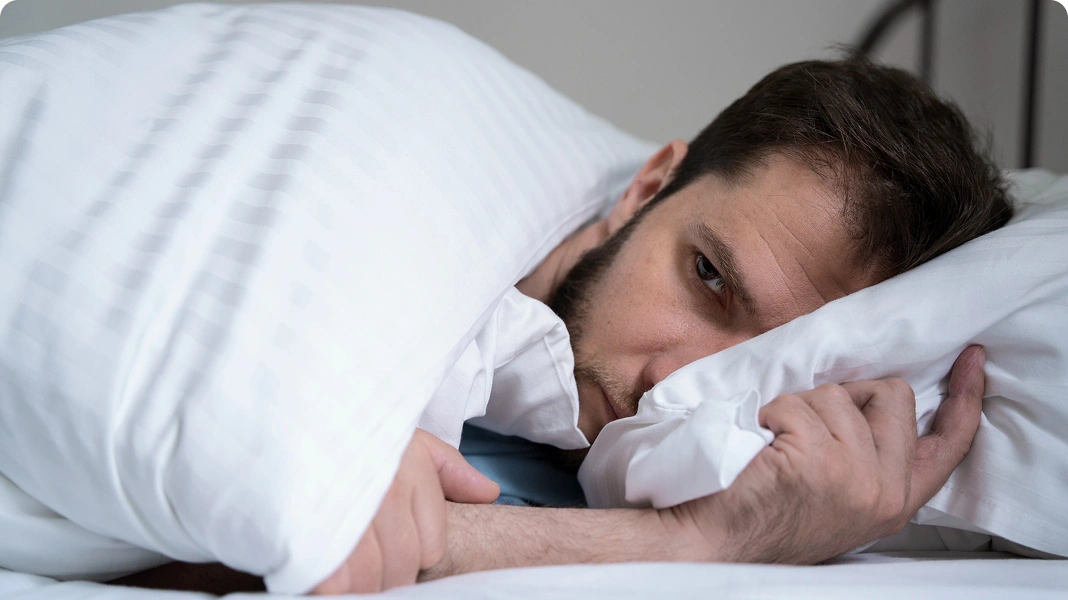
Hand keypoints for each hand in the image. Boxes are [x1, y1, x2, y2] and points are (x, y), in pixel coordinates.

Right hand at [311, 429, 498, 593]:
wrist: (293, 409)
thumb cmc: (352, 427)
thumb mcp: (406, 436)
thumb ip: (449, 469)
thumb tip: (489, 493)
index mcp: (410, 473)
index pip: (431, 549)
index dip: (414, 554)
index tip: (392, 545)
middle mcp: (383, 493)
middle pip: (402, 567)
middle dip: (389, 575)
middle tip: (370, 565)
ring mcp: (346, 512)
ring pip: (367, 580)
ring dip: (359, 582)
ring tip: (346, 570)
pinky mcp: (306, 531)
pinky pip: (331, 582)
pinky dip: (327, 584)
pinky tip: (324, 572)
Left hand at [672, 345, 985, 563]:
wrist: (718, 542)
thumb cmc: (769, 509)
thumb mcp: (840, 494)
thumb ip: (871, 457)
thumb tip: (873, 397)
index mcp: (896, 499)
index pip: (949, 444)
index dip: (965, 397)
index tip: (972, 359)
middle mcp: (884, 492)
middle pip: (892, 396)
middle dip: (846, 394)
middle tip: (807, 425)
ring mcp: (853, 476)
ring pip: (836, 395)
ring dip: (797, 407)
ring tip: (776, 444)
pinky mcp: (816, 461)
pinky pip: (795, 404)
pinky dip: (769, 414)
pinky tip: (759, 444)